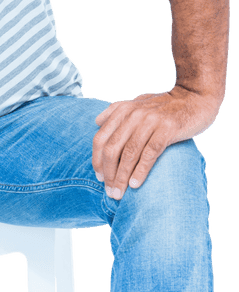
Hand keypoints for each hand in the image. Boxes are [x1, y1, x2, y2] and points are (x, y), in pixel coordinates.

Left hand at [92, 86, 220, 198]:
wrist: (194, 98)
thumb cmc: (165, 105)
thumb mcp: (138, 103)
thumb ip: (117, 111)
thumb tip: (97, 121)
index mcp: (123, 111)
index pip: (101, 139)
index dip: (97, 161)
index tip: (100, 178)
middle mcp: (133, 115)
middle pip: (112, 149)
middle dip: (109, 174)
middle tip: (110, 192)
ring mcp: (150, 121)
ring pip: (129, 154)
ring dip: (121, 177)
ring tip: (119, 194)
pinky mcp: (168, 129)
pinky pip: (149, 154)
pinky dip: (140, 171)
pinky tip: (135, 185)